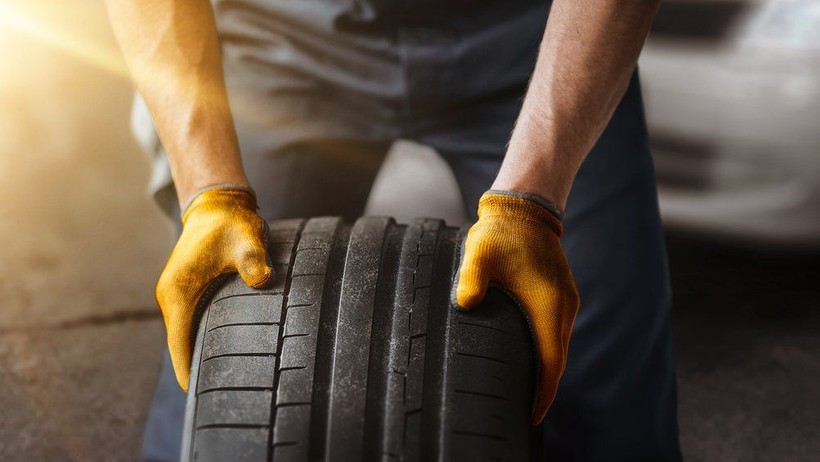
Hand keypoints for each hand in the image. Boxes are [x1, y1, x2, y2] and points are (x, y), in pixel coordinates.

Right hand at [156, 186, 271, 390]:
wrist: (216, 205)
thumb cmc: (230, 223)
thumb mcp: (245, 239)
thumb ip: (253, 260)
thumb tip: (262, 279)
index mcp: (179, 292)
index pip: (178, 342)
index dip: (186, 370)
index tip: (194, 395)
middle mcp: (172, 296)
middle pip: (179, 343)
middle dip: (193, 368)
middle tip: (215, 396)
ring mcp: (177, 294)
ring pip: (184, 334)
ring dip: (195, 354)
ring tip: (217, 381)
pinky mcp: (186, 291)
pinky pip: (190, 323)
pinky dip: (198, 339)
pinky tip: (217, 353)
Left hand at [453, 191, 579, 424]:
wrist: (525, 208)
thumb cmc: (501, 232)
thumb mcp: (480, 253)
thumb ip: (471, 279)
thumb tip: (466, 303)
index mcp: (547, 304)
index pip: (551, 361)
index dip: (543, 392)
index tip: (533, 415)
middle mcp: (562, 306)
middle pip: (557, 360)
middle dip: (544, 389)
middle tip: (526, 413)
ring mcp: (564, 301)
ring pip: (558, 348)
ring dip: (546, 371)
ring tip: (528, 395)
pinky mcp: (559, 295)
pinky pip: (555, 334)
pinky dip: (547, 353)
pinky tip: (531, 361)